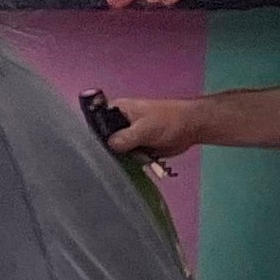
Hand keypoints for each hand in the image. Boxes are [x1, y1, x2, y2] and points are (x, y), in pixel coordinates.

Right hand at [92, 91, 206, 161]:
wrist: (192, 127)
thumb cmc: (169, 121)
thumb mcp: (145, 128)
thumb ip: (125, 138)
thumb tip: (110, 146)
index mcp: (116, 110)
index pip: (94, 121)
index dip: (89, 134)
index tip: (88, 150)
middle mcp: (118, 122)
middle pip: (101, 138)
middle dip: (103, 150)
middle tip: (101, 163)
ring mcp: (126, 135)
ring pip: (113, 149)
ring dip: (115, 159)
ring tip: (114, 168)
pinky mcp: (135, 146)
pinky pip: (125, 156)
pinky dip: (126, 162)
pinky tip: (124, 169)